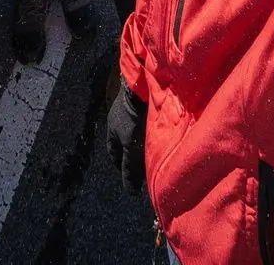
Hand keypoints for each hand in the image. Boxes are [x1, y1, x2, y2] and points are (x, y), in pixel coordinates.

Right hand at [107, 79, 147, 193]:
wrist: (141, 83)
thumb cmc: (133, 116)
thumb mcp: (131, 146)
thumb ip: (131, 168)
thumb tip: (130, 191)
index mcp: (113, 130)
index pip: (114, 153)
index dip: (121, 166)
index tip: (129, 176)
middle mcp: (120, 119)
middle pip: (125, 142)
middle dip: (133, 154)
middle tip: (145, 166)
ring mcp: (132, 108)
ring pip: (136, 130)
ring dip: (143, 141)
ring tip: (155, 150)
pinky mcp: (144, 100)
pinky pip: (146, 119)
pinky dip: (151, 128)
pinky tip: (161, 132)